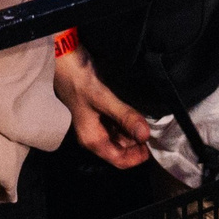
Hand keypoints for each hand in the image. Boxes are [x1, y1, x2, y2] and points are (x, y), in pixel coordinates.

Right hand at [54, 48, 152, 168]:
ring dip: (134, 131)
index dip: (138, 157)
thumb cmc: (78, 80)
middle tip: (156, 130)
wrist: (61, 58)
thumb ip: (125, 117)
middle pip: (121, 149)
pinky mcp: (97, 111)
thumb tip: (146, 136)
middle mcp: (93, 135)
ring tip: (150, 121)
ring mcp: (95, 123)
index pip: (119, 160)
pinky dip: (127, 121)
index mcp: (92, 139)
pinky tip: (136, 112)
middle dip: (138, 143)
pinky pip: (116, 123)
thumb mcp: (103, 98)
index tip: (155, 145)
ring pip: (119, 135)